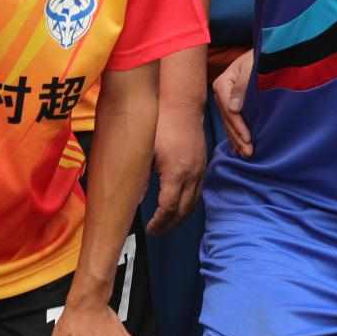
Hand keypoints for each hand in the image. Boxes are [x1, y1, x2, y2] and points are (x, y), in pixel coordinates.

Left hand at [145, 108, 205, 234]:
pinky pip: (199, 191)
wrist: (181, 105)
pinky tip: (179, 203)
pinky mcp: (203, 164)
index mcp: (176, 173)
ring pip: (194, 203)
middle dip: (170, 224)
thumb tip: (133, 200)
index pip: (169, 209)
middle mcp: (192, 175)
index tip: (150, 229)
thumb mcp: (145, 151)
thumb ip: (141, 178)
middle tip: (157, 230)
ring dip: (181, 216)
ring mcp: (200, 170)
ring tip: (166, 222)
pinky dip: (189, 203)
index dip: (159, 223)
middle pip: (184, 211)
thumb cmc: (161, 125)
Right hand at [211, 51, 254, 157]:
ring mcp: (225, 99)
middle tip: (249, 153)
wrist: (269, 52)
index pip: (229, 109)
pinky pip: (232, 122)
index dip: (238, 125)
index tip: (248, 138)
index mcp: (223, 82)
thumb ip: (242, 86)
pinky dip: (236, 134)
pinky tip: (239, 147)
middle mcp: (221, 92)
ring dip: (236, 139)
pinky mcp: (232, 103)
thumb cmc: (262, 58)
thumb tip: (233, 109)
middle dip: (238, 137)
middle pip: (227, 119)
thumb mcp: (253, 66)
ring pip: (229, 123)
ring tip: (246, 154)